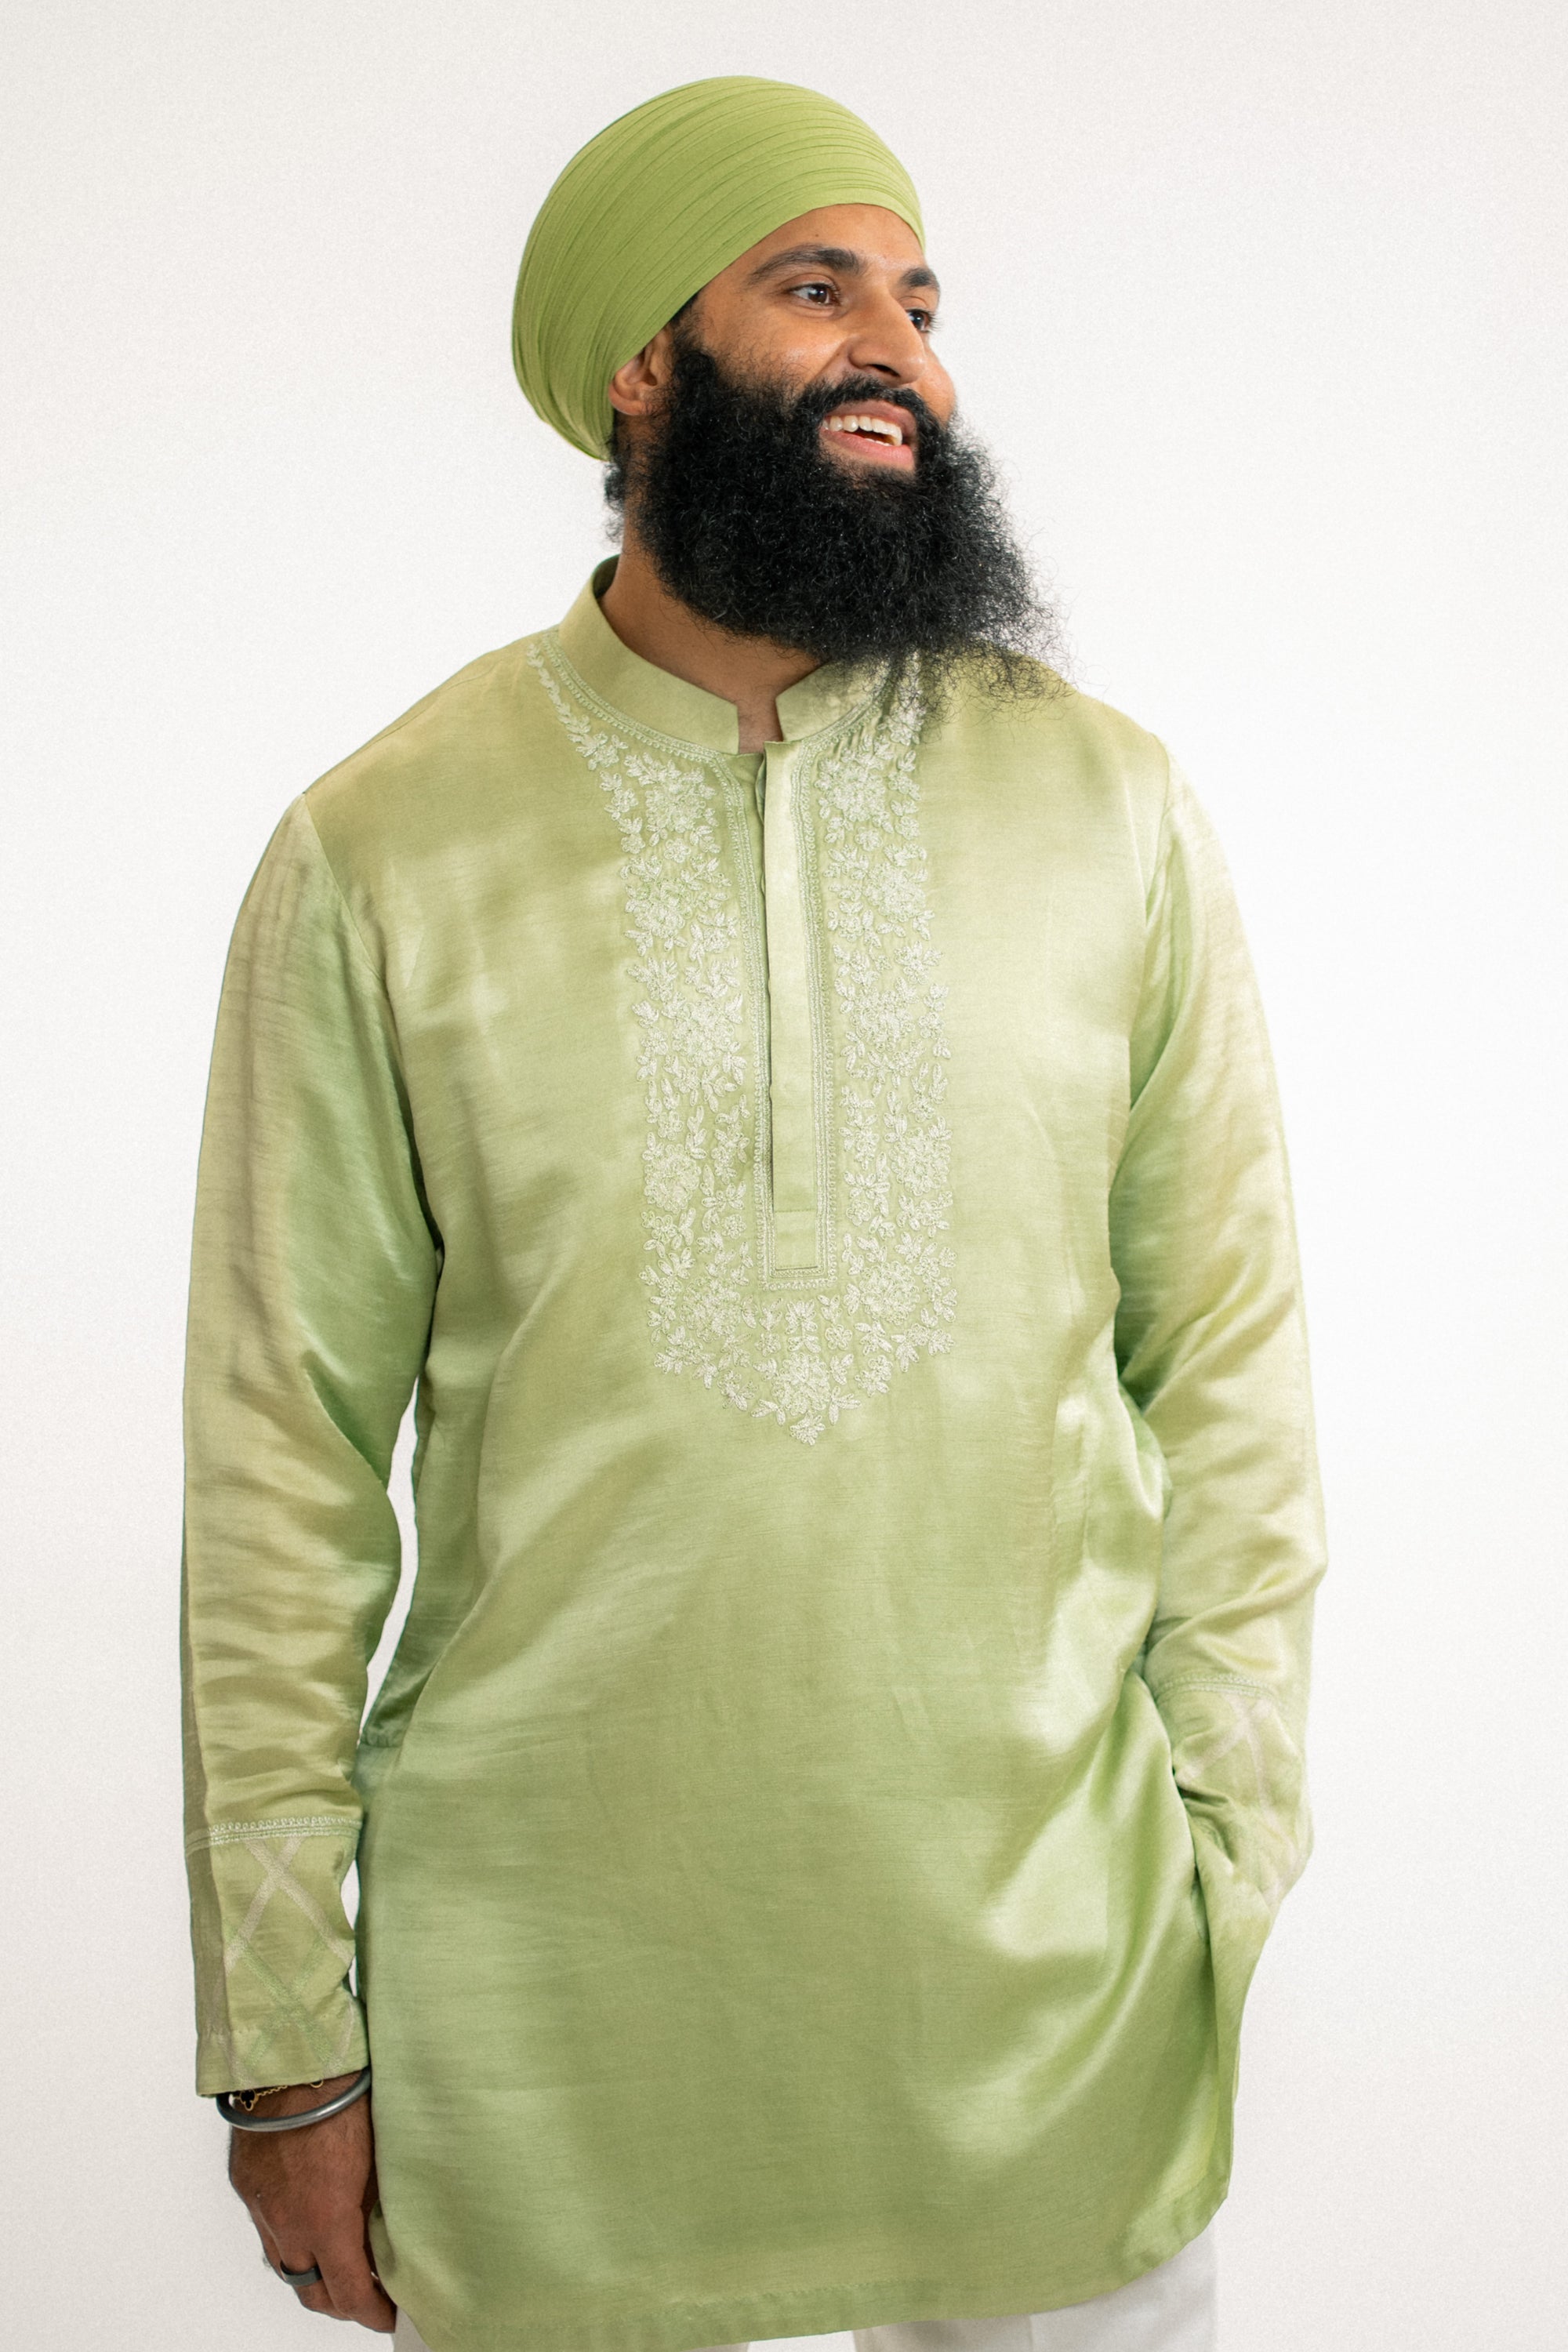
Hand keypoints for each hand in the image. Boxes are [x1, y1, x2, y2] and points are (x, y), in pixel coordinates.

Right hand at [229, 2073, 396, 2330]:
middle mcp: (287, 2224)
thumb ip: (378, 2209)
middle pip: (311, 2291)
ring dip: (312, 2271)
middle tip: (366, 2296)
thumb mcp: (380, 2158)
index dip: (372, 2311)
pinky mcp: (246, 2183)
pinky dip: (289, 2236)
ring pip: (284, 2263)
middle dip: (340, 2302)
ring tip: (339, 2263)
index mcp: (326, 2221)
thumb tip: (390, 2236)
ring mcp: (261, 2205)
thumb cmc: (348, 2095)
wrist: (296, 2056)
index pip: (349, 2293)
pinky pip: (266, 2227)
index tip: (388, 2314)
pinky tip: (309, 2222)